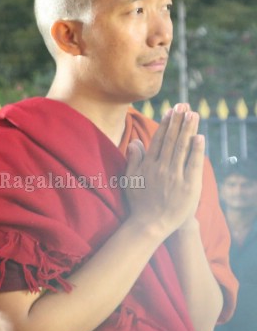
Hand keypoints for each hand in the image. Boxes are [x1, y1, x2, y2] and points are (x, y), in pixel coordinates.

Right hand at [123, 104, 203, 238]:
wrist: (150, 224)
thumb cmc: (139, 203)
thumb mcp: (131, 179)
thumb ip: (133, 159)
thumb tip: (135, 142)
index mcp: (148, 165)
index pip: (158, 140)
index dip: (166, 124)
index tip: (171, 111)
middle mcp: (161, 167)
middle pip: (171, 139)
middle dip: (178, 121)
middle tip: (184, 105)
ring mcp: (175, 176)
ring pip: (182, 147)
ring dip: (188, 129)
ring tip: (193, 114)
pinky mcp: (188, 185)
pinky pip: (193, 164)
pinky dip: (196, 150)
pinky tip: (199, 137)